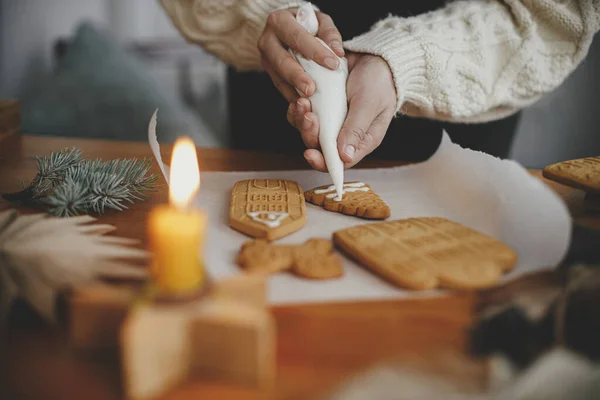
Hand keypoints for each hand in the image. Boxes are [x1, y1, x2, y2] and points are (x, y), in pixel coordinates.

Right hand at [258, 8, 343, 102]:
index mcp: (280, 21)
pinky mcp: (269, 72)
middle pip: (282, 61)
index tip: (333, 64)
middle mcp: (268, 40)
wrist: (285, 27)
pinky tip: (302, 104)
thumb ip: (329, 34)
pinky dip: (291, 95)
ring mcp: (265, 58)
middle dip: (297, 76)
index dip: (315, 51)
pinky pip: (280, 86)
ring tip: (307, 101)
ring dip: (293, 90)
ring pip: (278, 76)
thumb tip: (338, 52)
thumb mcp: (319, 21)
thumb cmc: (306, 24)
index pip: (298, 37)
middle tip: (311, 89)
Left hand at [289, 53, 396, 169]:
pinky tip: (299, 98)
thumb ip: (356, 129)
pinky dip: (298, 108)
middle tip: (309, 115)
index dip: (322, 162)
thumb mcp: (369, 104)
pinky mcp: (321, 107)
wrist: (376, 56)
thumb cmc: (380, 81)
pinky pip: (304, 114)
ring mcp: (331, 121)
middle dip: (309, 133)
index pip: (339, 162)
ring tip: (302, 102)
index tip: (310, 153)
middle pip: (319, 146)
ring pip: (308, 131)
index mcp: (361, 141)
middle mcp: (344, 135)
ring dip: (301, 120)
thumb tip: (344, 157)